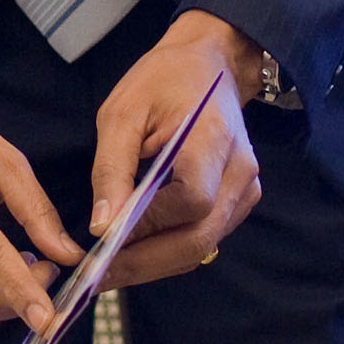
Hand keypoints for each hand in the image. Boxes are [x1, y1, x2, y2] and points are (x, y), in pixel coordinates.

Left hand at [90, 11, 265, 287]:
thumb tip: (101, 226)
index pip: (191, 201)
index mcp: (213, 140)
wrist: (209, 65)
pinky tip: (135, 254)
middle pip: (199, 238)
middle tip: (97, 278)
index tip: (101, 240)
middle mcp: (241, 172)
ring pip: (202, 246)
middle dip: (145, 263)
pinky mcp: (240, 201)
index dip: (147, 227)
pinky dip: (169, 251)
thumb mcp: (121, 114)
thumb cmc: (161, 81)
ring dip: (155, 264)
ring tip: (109, 272)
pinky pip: (205, 237)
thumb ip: (112, 170)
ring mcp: (246, 190)